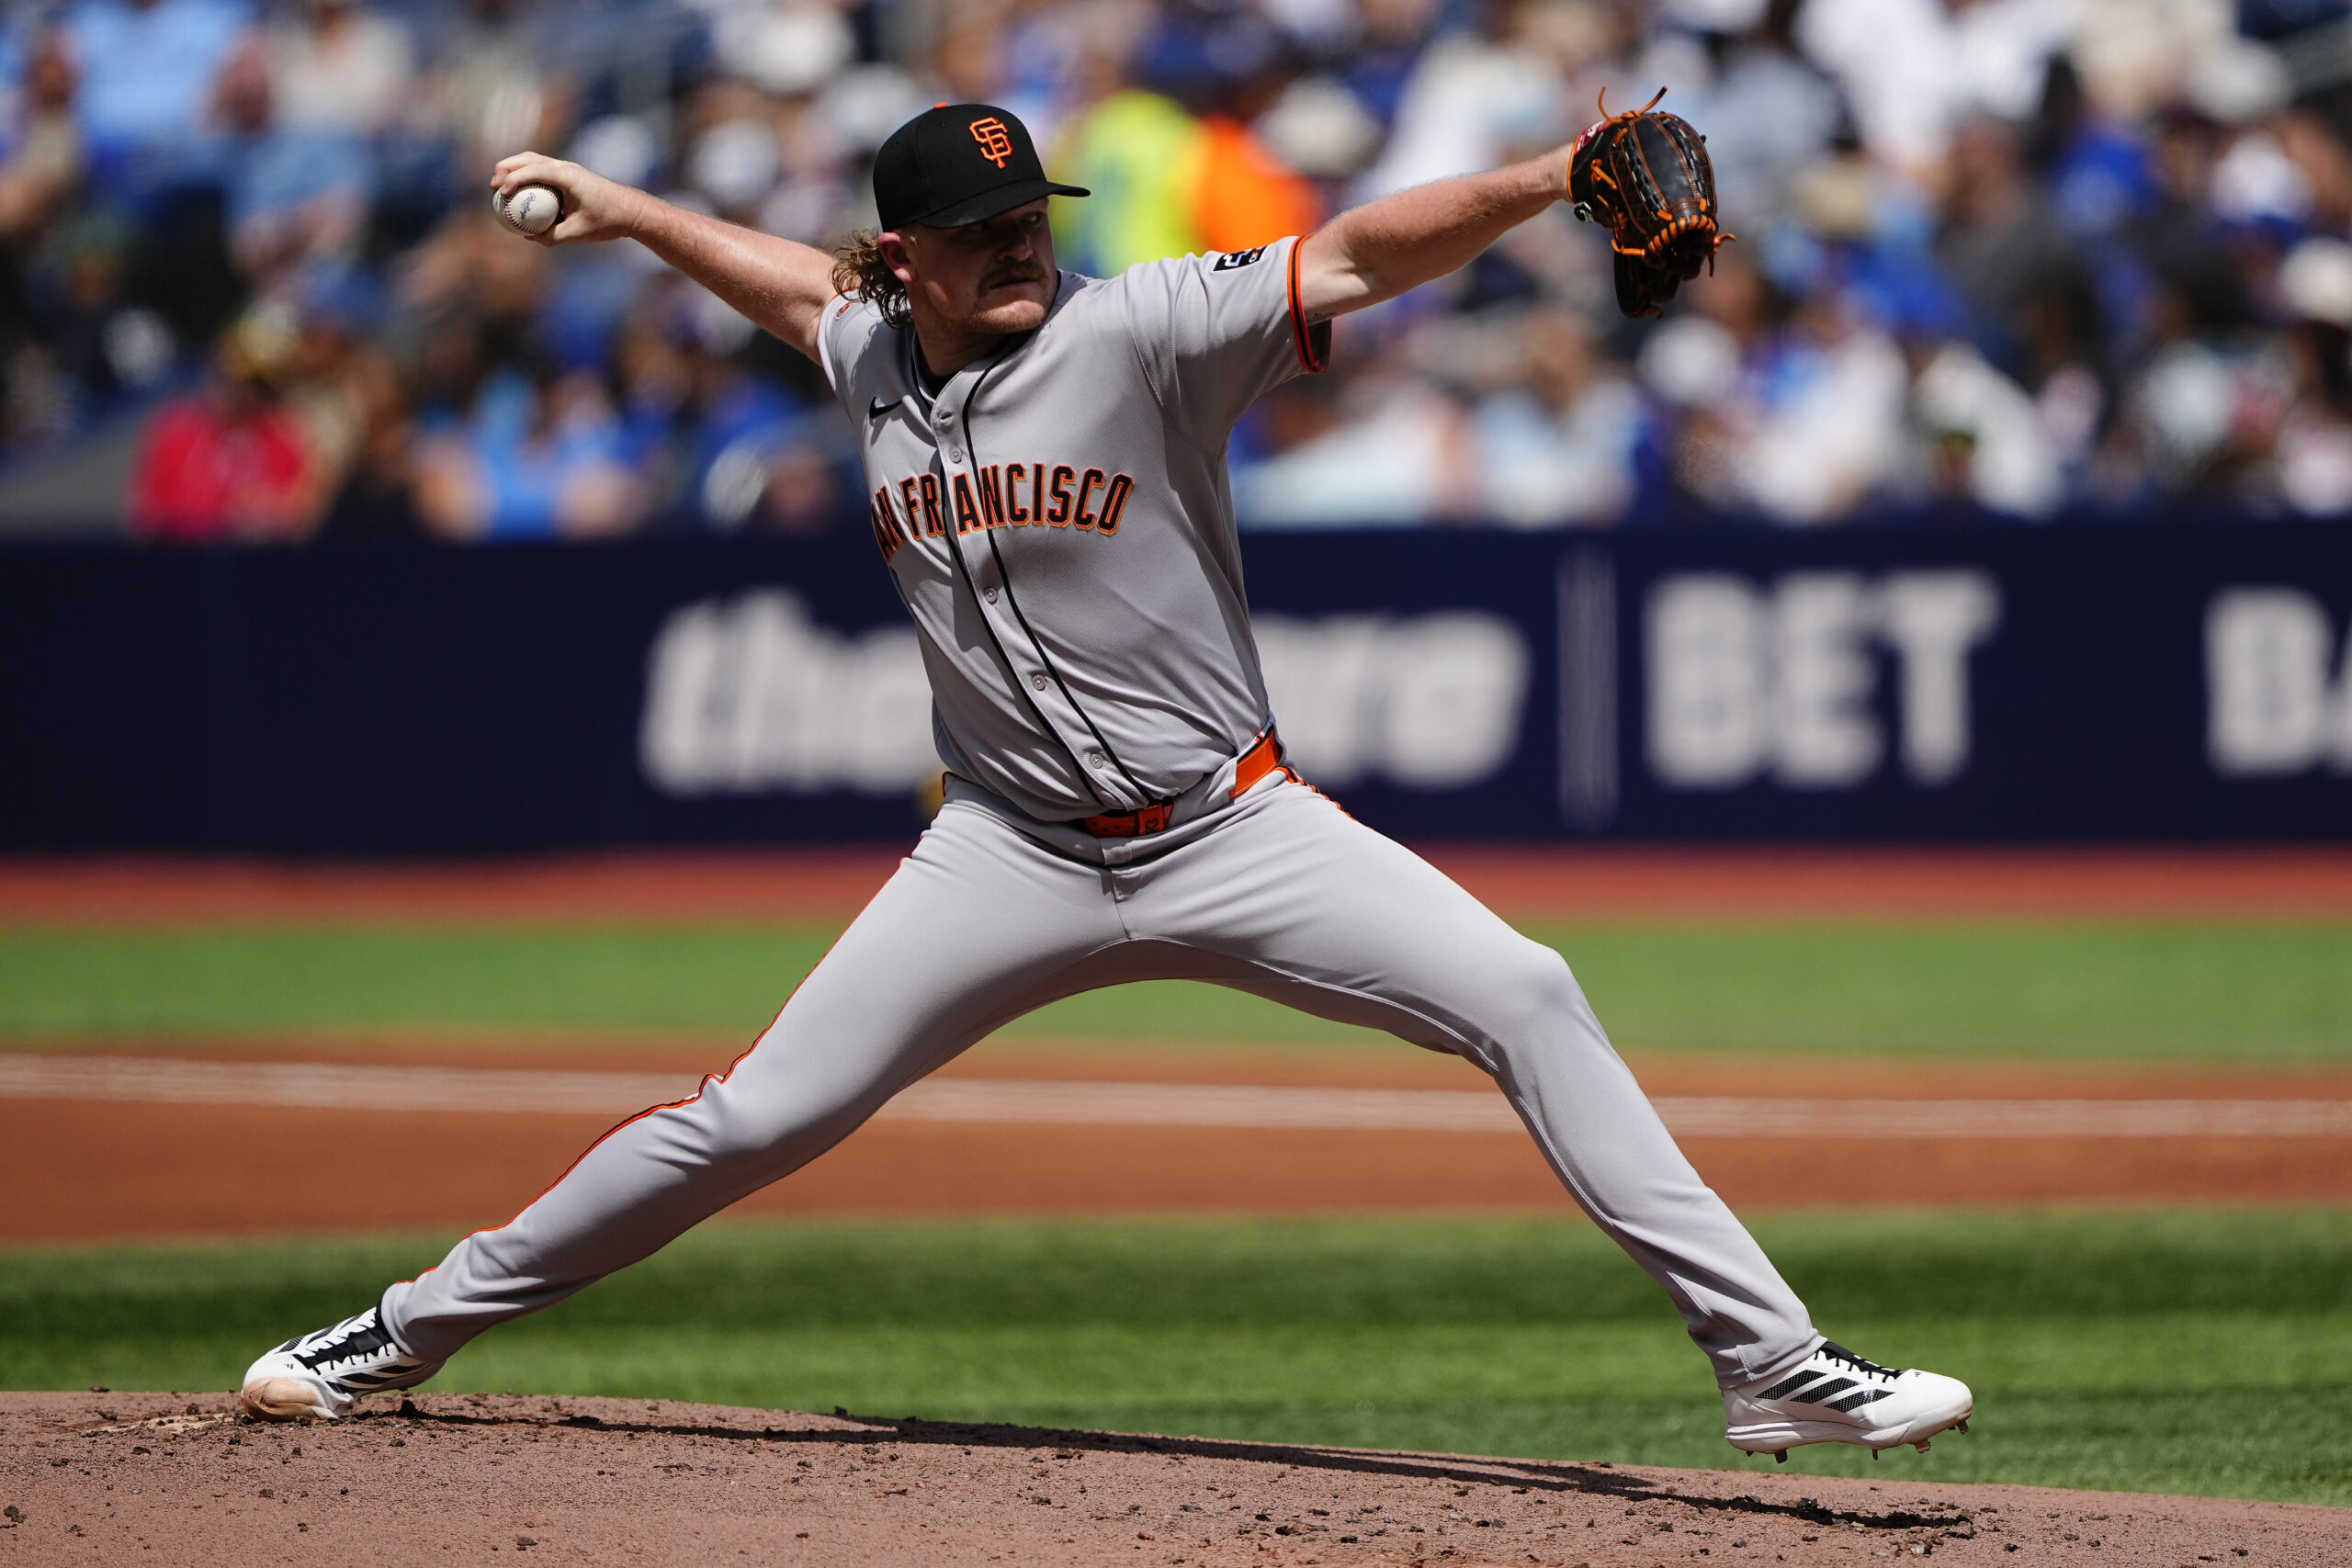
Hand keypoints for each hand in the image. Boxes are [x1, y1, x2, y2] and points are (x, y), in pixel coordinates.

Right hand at [489, 152, 647, 245]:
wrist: (631, 211)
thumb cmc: (608, 221)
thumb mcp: (579, 232)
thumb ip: (553, 236)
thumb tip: (529, 237)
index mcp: (568, 176)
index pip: (533, 170)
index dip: (513, 180)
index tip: (500, 194)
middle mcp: (565, 167)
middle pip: (527, 158)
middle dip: (506, 168)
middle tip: (493, 187)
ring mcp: (567, 168)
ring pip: (533, 160)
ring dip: (514, 169)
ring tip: (500, 186)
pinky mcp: (569, 174)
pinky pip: (542, 170)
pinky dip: (527, 176)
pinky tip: (520, 193)